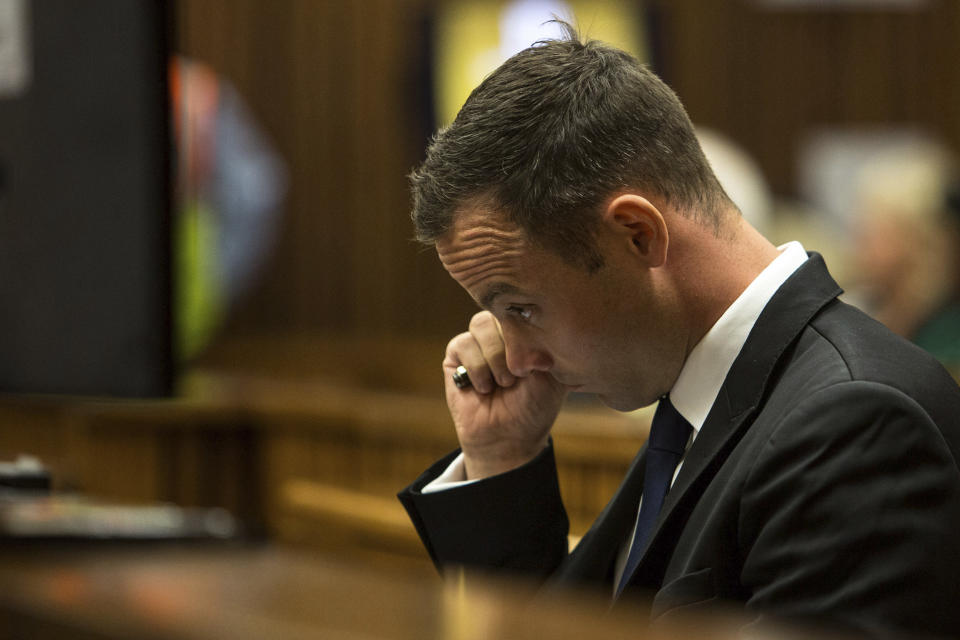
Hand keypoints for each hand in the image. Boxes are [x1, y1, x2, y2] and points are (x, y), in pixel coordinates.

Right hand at [443, 311, 567, 478]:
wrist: (509, 438)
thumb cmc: (534, 407)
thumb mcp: (552, 375)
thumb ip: (543, 343)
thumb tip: (527, 320)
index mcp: (529, 329)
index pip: (526, 305)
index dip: (529, 328)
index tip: (537, 358)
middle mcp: (503, 330)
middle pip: (502, 311)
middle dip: (512, 346)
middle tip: (519, 376)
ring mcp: (480, 340)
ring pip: (481, 323)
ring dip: (495, 357)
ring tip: (503, 382)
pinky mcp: (457, 354)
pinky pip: (463, 343)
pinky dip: (477, 368)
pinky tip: (484, 387)